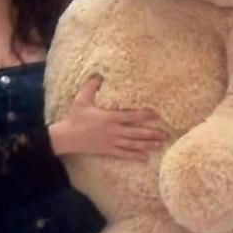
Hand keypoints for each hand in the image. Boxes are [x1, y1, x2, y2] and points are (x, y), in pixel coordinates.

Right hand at [49, 77, 166, 160]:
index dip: (145, 115)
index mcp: (109, 117)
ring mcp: (111, 142)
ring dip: (147, 145)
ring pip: (133, 145)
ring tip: (160, 146)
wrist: (66, 138)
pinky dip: (135, 156)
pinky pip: (124, 154)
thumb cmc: (74, 117)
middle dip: (152, 134)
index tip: (156, 114)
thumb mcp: (81, 99)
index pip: (131, 116)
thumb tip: (98, 74)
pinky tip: (145, 158)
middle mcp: (113, 131)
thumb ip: (91, 86)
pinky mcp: (107, 151)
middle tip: (166, 135)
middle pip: (137, 133)